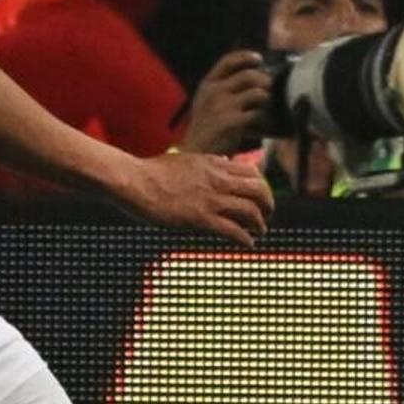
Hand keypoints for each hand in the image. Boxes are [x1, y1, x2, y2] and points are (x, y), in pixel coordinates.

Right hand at [116, 148, 270, 242]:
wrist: (134, 181)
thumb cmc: (153, 172)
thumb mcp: (187, 159)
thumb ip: (208, 163)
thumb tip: (225, 161)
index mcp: (214, 164)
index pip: (253, 172)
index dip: (261, 186)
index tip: (260, 197)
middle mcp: (218, 180)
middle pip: (259, 190)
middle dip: (268, 204)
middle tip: (266, 215)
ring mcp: (211, 200)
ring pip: (251, 211)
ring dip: (260, 224)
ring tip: (259, 232)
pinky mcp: (201, 219)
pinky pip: (234, 231)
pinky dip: (246, 239)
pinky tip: (247, 244)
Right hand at [180, 51, 271, 157]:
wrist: (196, 152)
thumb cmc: (206, 126)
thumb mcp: (208, 101)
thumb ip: (225, 87)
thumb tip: (255, 76)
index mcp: (208, 84)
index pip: (228, 61)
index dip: (246, 57)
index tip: (259, 59)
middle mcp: (214, 91)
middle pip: (249, 75)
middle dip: (264, 80)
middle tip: (270, 87)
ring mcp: (223, 106)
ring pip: (257, 93)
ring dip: (266, 99)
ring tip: (266, 107)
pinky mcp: (232, 122)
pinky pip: (257, 113)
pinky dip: (263, 118)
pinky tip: (262, 124)